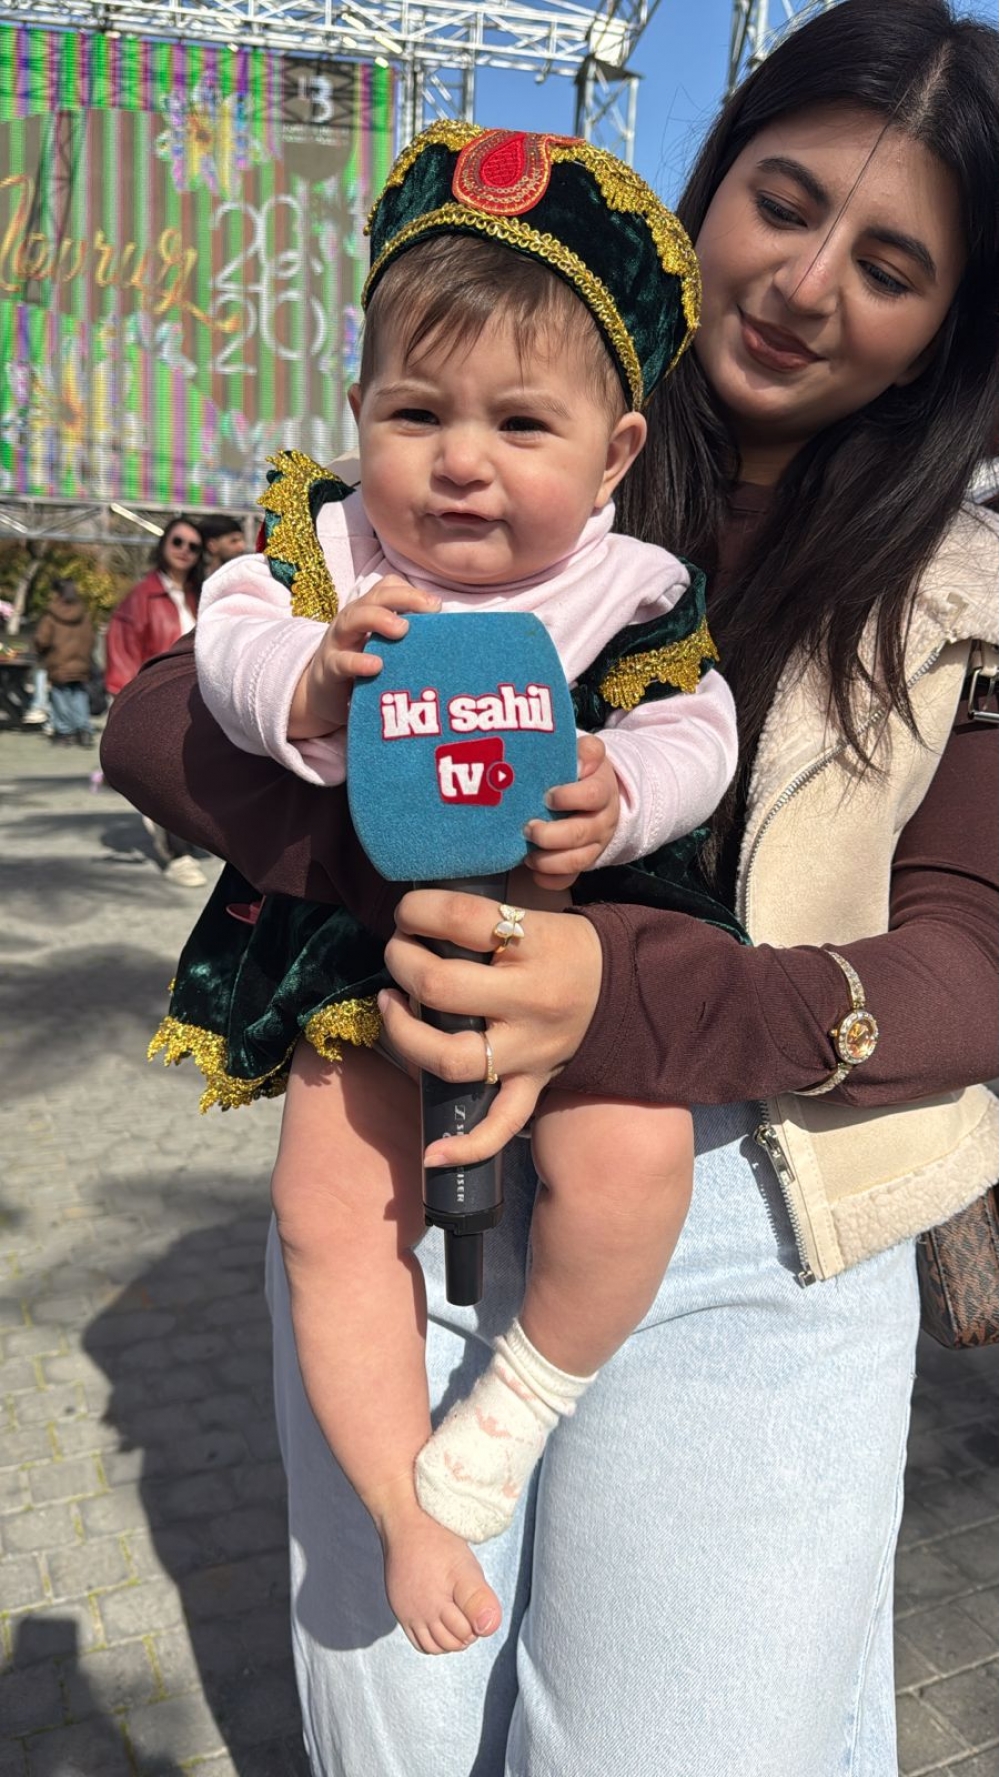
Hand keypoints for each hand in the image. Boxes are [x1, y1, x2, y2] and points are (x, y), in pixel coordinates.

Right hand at [288, 575, 439, 739]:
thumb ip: (407, 639)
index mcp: (369, 611)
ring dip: (378, 619)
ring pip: (353, 619)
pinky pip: (342, 662)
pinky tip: (376, 666)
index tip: (436, 606)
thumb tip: (447, 638)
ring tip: (402, 629)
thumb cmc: (361, 667)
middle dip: (403, 598)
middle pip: (375, 597)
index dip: (411, 592)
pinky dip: (358, 662)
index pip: (388, 588)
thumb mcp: (384, 648)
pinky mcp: (329, 669)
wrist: (321, 696)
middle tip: (430, 608)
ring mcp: (338, 642)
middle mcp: (353, 620)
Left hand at [379, 889, 602, 1164]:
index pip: (461, 919)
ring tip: (389, 1004)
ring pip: (451, 1057)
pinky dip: (466, 1146)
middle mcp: (531, 1001)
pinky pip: (501, 1125)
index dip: (418, 909)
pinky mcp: (533, 1084)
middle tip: (398, 950)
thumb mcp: (537, 917)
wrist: (629, 993)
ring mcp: (530, 1050)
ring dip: (403, 1034)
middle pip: (442, 986)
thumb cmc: (568, 949)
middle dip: (402, 961)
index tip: (408, 910)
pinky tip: (432, 1153)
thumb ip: (483, 917)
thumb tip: (417, 914)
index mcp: (537, 945)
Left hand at [522, 733, 619, 890]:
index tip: (548, 796)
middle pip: (581, 833)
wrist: (597, 796)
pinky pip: (569, 880)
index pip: (593, 795)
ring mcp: (594, 845)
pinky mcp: (581, 863)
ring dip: (548, 860)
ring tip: (527, 853)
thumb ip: (587, 751)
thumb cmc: (581, 773)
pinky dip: (550, 879)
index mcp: (603, 791)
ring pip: (576, 860)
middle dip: (550, 834)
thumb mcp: (588, 754)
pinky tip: (534, 871)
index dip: (569, 797)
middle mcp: (602, 821)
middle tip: (527, 828)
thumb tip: (579, 760)